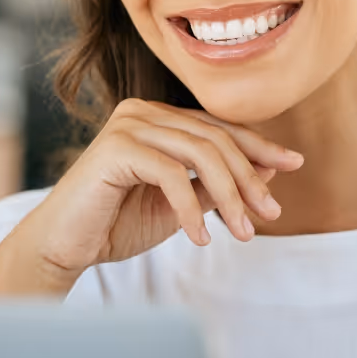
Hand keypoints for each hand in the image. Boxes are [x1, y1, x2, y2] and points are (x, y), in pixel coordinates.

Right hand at [0, 99, 303, 297]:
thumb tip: (269, 170)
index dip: (259, 145)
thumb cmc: (117, 223)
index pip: (219, 127)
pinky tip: (201, 238)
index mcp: (159, 117)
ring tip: (245, 232)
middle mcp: (144, 111)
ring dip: (230, 195)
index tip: (294, 163)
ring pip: (201, 153)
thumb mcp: (181, 204)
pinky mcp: (116, 146)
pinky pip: (172, 174)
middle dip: (249, 177)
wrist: (62, 246)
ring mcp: (129, 123)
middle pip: (216, 138)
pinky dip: (192, 208)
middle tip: (271, 213)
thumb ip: (216, 184)